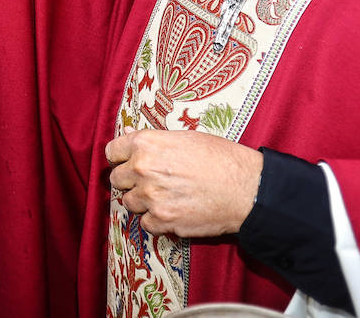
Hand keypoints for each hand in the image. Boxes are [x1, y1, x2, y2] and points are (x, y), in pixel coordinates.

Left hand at [105, 129, 262, 237]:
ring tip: (164, 197)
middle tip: (149, 182)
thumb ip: (153, 141)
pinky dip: (156, 221)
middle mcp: (142, 169)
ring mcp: (151, 196)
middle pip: (117, 179)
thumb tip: (129, 136)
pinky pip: (145, 223)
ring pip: (129, 202)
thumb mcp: (185, 138)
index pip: (112, 152)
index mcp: (146, 144)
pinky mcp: (162, 220)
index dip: (120, 158)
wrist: (247, 188)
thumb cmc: (221, 158)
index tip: (127, 163)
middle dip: (130, 181)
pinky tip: (172, 212)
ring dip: (142, 202)